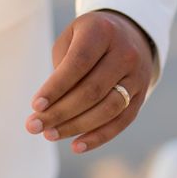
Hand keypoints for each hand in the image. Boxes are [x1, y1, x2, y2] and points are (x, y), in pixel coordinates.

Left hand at [25, 10, 153, 153]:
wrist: (131, 34)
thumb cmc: (89, 39)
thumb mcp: (72, 37)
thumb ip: (61, 67)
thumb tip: (48, 108)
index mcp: (102, 31)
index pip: (78, 63)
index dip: (56, 86)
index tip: (35, 106)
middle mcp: (125, 53)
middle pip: (92, 90)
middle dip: (60, 112)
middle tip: (34, 126)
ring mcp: (137, 76)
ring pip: (108, 109)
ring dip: (76, 127)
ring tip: (49, 135)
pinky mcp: (142, 96)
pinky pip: (121, 122)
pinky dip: (99, 137)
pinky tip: (76, 146)